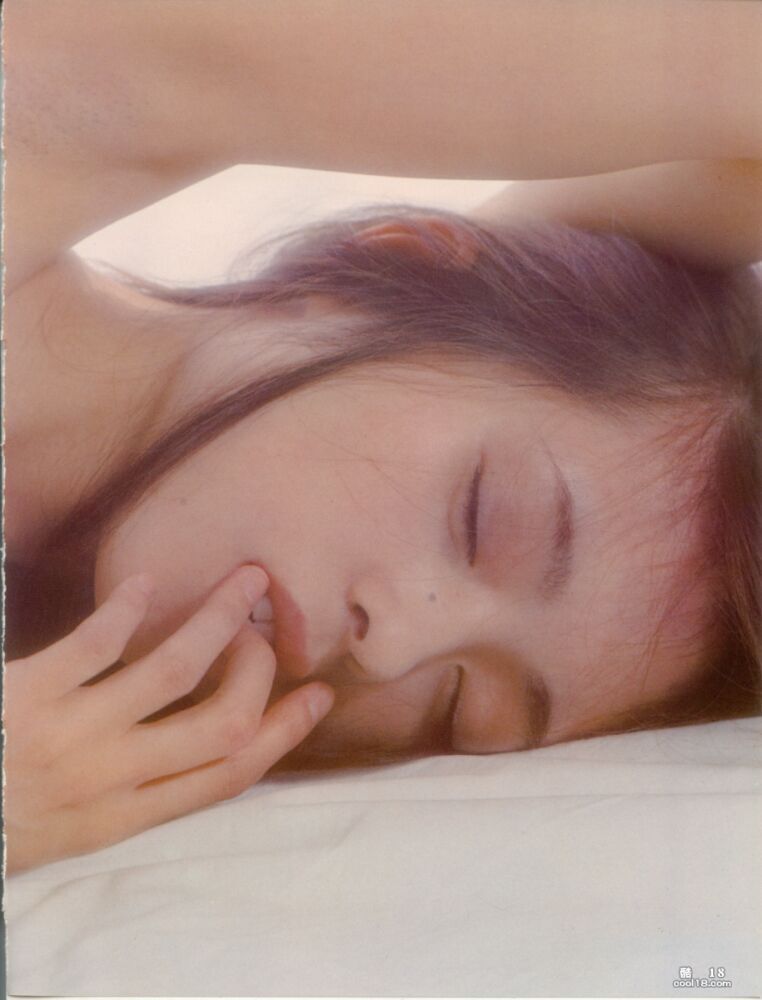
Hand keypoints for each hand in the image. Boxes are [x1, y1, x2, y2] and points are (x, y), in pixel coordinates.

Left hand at [4, 567, 333, 873]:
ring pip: (173, 669)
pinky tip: (146, 584)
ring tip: (243, 580)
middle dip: (258, 669)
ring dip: (218, 619)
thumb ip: (138, 789)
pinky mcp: (31, 693)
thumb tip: (205, 739)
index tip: (315, 696)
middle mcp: (110, 777)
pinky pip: (97, 642)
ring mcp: (72, 734)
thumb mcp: (79, 828)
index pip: (230, 774)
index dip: (284, 732)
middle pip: (220, 720)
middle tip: (266, 631)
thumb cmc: (6, 819)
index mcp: (125, 816)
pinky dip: (129, 608)